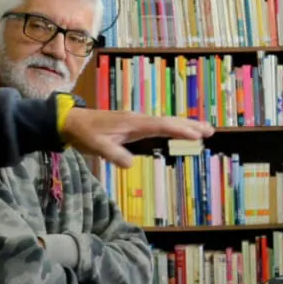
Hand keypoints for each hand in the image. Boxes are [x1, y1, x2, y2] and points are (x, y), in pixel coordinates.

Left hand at [60, 109, 214, 167]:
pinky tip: (179, 132)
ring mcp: (137, 121)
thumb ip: (114, 155)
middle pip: (169, 121)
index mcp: (133, 123)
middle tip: (210, 130)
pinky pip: (159, 126)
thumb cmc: (85, 133)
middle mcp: (138, 119)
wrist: (72, 121)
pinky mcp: (134, 125)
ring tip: (204, 130)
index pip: (161, 126)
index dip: (179, 130)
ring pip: (165, 122)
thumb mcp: (97, 147)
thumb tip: (131, 164)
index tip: (197, 135)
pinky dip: (173, 128)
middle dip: (190, 126)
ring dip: (184, 125)